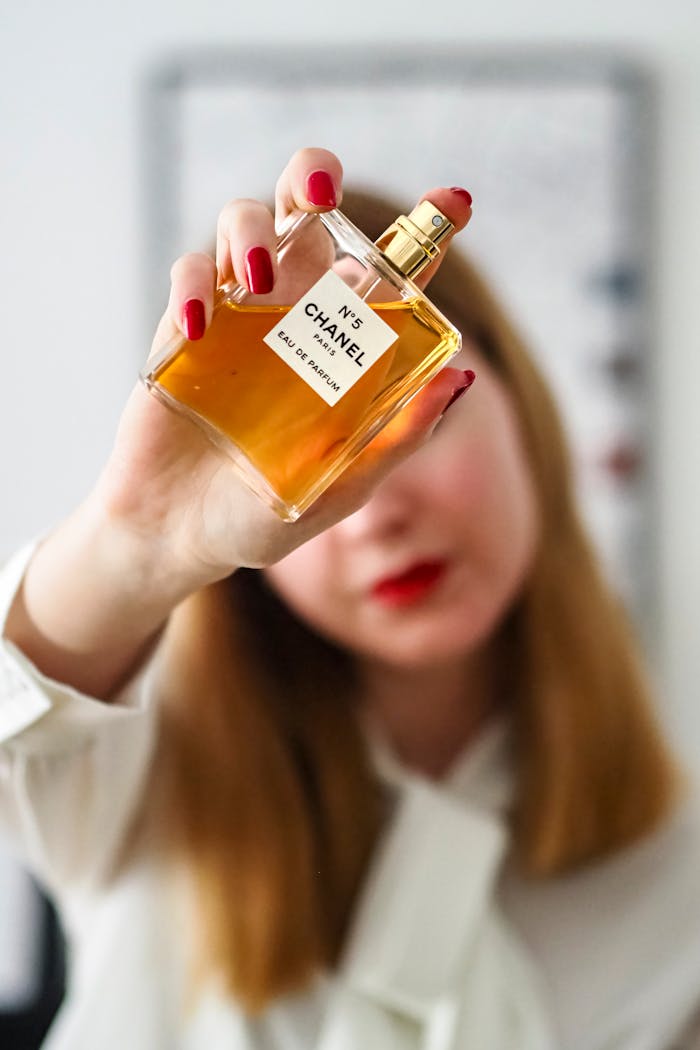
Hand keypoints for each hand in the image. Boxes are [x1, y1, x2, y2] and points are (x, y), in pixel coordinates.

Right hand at [96, 148, 473, 584]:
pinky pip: (189, 273)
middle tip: (322, 190)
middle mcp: (296, 314)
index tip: (453, 204)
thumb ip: (399, 434)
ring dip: (252, 230)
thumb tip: (462, 377)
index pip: (389, 272)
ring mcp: (238, 314)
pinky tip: (199, 328)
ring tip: (261, 281)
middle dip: (314, 175)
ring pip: (243, 221)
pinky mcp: (183, 327)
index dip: (424, 229)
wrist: (180, 536)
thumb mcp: (343, 482)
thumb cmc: (266, 513)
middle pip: (306, 210)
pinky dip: (193, 285)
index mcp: (345, 344)